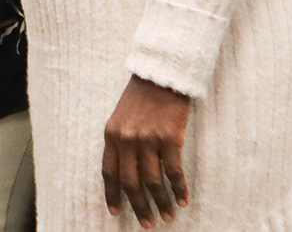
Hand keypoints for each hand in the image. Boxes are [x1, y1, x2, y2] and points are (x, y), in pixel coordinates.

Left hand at [103, 75, 191, 226]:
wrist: (162, 75)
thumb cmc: (142, 97)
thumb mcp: (121, 117)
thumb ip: (120, 141)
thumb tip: (124, 172)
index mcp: (111, 134)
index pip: (108, 172)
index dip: (112, 194)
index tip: (116, 212)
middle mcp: (127, 139)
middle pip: (131, 182)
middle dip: (139, 206)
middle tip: (148, 223)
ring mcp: (148, 139)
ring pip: (153, 181)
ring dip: (161, 202)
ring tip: (168, 216)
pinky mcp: (170, 138)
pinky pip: (174, 172)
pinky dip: (179, 188)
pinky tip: (183, 200)